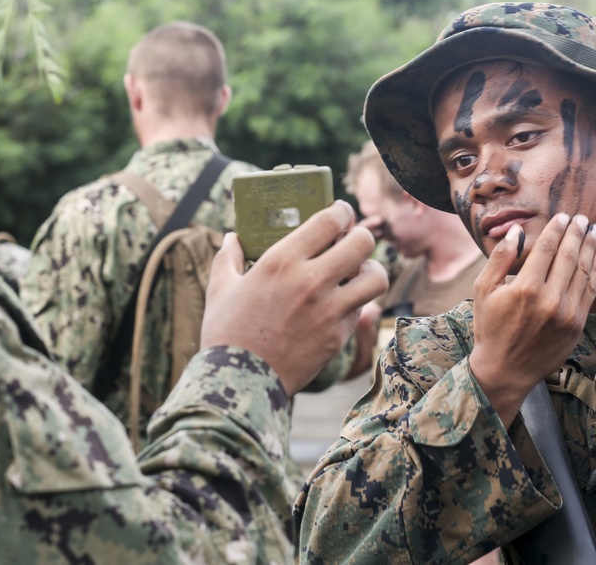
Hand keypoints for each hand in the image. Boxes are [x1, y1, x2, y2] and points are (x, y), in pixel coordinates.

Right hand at [201, 200, 387, 395]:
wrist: (240, 383)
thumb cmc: (226, 332)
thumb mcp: (219, 288)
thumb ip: (228, 256)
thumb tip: (232, 237)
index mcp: (282, 260)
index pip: (331, 219)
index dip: (342, 212)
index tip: (340, 214)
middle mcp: (311, 281)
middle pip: (363, 242)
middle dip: (360, 237)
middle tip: (350, 242)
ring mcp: (330, 310)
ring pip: (376, 277)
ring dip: (370, 271)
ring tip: (357, 273)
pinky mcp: (339, 336)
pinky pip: (361, 309)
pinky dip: (355, 303)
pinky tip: (338, 304)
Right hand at [468, 213, 595, 425]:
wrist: (505, 369)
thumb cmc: (490, 327)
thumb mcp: (483, 290)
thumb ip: (500, 259)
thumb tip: (517, 232)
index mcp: (525, 288)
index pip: (547, 248)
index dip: (557, 229)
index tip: (564, 215)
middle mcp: (550, 299)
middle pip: (569, 256)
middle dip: (577, 233)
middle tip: (583, 217)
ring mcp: (567, 314)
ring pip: (583, 272)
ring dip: (591, 248)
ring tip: (595, 230)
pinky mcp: (577, 326)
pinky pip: (590, 292)